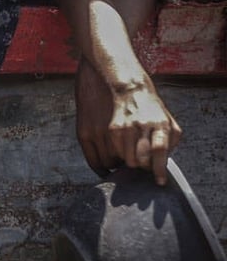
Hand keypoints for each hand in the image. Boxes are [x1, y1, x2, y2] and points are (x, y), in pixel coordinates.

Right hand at [74, 60, 180, 183]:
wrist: (118, 78)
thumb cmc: (145, 100)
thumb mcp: (165, 116)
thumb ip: (170, 139)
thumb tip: (164, 161)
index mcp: (155, 122)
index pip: (159, 151)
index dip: (159, 169)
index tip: (158, 181)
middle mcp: (132, 126)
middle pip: (136, 161)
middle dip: (139, 168)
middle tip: (139, 167)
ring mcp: (110, 129)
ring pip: (116, 162)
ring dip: (121, 165)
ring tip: (124, 159)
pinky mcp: (91, 131)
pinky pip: (98, 160)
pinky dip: (106, 166)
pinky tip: (111, 163)